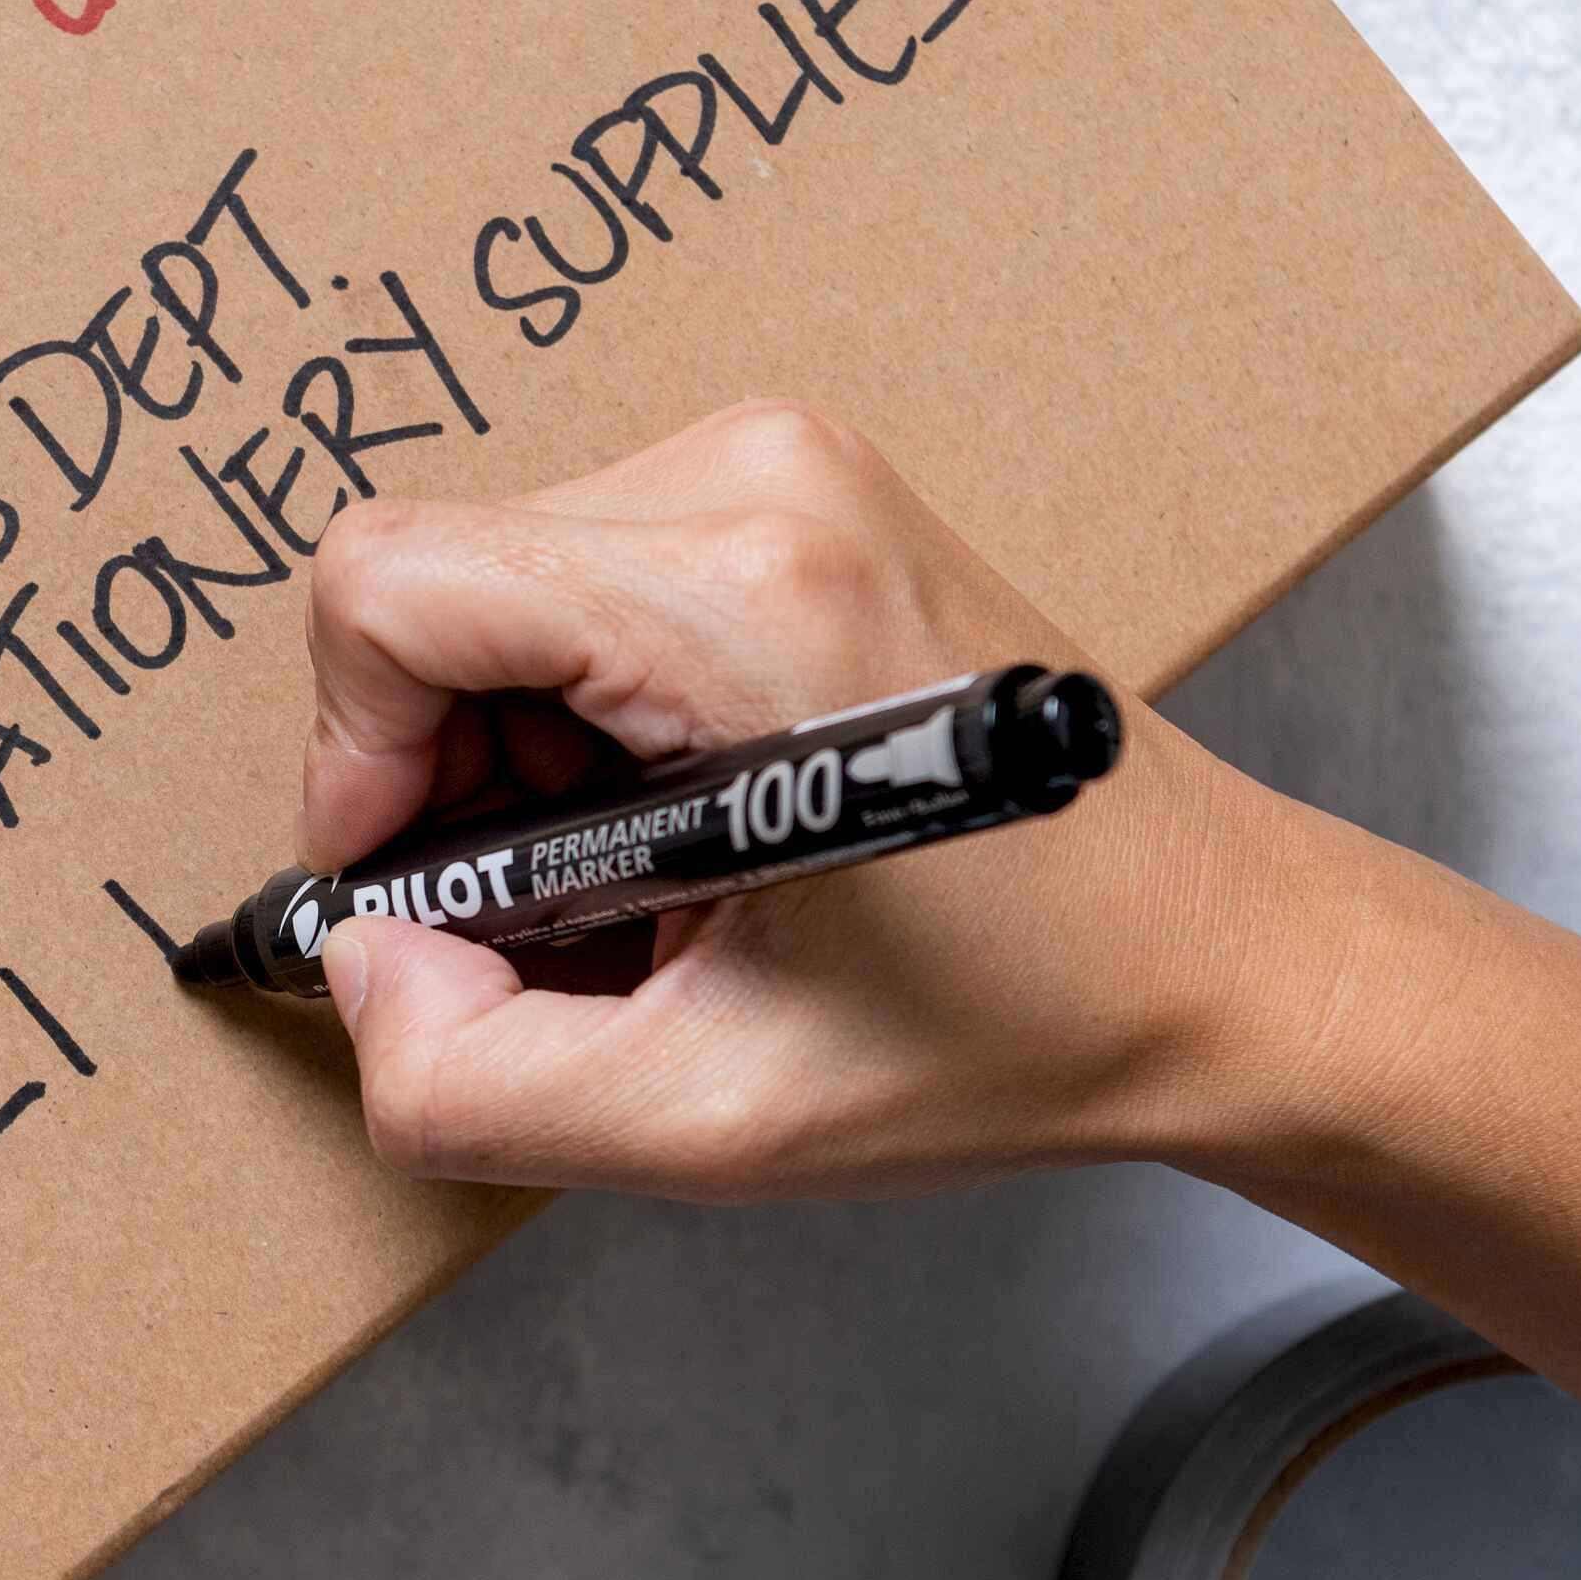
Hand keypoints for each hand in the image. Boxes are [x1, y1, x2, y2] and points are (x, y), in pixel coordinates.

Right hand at [301, 401, 1350, 1199]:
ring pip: (497, 580)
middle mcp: (761, 478)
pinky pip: (580, 575)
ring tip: (643, 883)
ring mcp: (788, 465)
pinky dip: (581, 717)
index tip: (422, 894)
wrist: (1227, 961)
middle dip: (442, 772)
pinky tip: (681, 824)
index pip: (391, 590)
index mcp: (743, 601)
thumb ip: (472, 1080)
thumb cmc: (1016, 1027)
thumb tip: (365, 970)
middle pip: (434, 582)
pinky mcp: (799, 491)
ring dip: (517, 753)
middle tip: (560, 918)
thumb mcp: (714, 1113)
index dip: (353, 763)